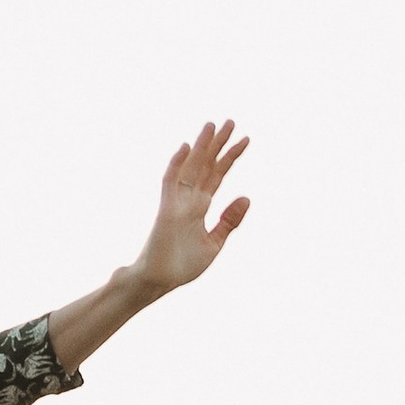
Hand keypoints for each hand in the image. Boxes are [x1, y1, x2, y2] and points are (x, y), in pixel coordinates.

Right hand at [135, 120, 251, 292]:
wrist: (158, 282)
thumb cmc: (181, 266)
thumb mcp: (214, 243)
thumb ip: (229, 221)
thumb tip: (247, 197)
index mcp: (200, 207)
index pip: (217, 176)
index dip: (230, 157)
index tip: (246, 139)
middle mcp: (188, 200)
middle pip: (205, 166)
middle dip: (218, 144)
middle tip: (231, 121)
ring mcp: (176, 203)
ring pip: (190, 168)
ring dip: (202, 147)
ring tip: (213, 125)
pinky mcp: (166, 211)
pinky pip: (170, 182)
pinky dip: (177, 164)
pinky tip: (186, 147)